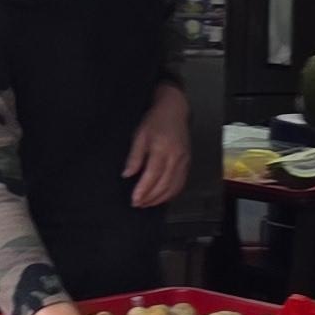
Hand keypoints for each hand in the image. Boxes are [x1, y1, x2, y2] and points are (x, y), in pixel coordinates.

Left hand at [124, 84, 191, 210]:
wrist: (174, 110)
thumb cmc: (155, 121)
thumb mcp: (139, 135)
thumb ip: (134, 157)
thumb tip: (127, 175)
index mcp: (162, 148)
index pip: (152, 175)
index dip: (143, 190)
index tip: (134, 199)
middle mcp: (175, 157)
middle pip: (164, 184)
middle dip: (150, 197)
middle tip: (137, 204)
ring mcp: (184, 161)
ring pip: (173, 187)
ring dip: (160, 198)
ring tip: (146, 204)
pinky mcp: (188, 163)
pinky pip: (180, 183)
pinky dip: (171, 194)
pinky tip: (161, 197)